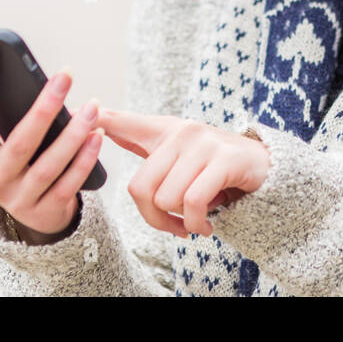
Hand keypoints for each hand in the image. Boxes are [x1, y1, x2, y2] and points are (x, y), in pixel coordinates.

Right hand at [0, 40, 102, 236]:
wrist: (32, 212)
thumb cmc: (12, 161)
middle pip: (19, 141)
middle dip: (44, 106)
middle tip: (66, 74)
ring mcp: (17, 199)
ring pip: (48, 165)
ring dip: (73, 134)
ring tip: (92, 106)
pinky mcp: (44, 211)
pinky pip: (68, 183)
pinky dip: (84, 160)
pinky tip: (97, 136)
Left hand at [97, 108, 270, 239]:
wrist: (264, 169)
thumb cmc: (214, 167)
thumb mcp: (179, 157)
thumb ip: (143, 145)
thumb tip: (99, 129)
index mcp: (165, 131)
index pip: (124, 122)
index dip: (101, 122)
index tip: (77, 114)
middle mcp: (182, 132)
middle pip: (141, 187)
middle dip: (155, 218)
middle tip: (174, 226)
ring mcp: (204, 143)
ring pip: (168, 199)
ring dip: (182, 222)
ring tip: (195, 221)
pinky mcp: (225, 159)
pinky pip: (194, 202)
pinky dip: (197, 224)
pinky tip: (206, 227)